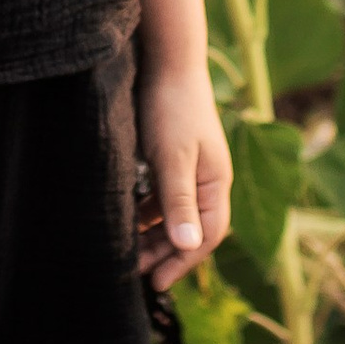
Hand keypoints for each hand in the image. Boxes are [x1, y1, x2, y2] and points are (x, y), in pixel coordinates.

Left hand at [136, 59, 232, 285]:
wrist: (167, 62)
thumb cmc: (172, 109)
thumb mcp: (173, 158)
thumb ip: (180, 201)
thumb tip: (188, 246)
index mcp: (216, 182)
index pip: (207, 235)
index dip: (183, 261)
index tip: (158, 281)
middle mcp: (207, 180)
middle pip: (190, 228)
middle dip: (165, 253)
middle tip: (135, 273)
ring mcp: (190, 169)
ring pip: (174, 214)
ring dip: (153, 235)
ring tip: (128, 252)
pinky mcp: (172, 159)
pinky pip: (162, 197)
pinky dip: (147, 213)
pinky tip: (128, 220)